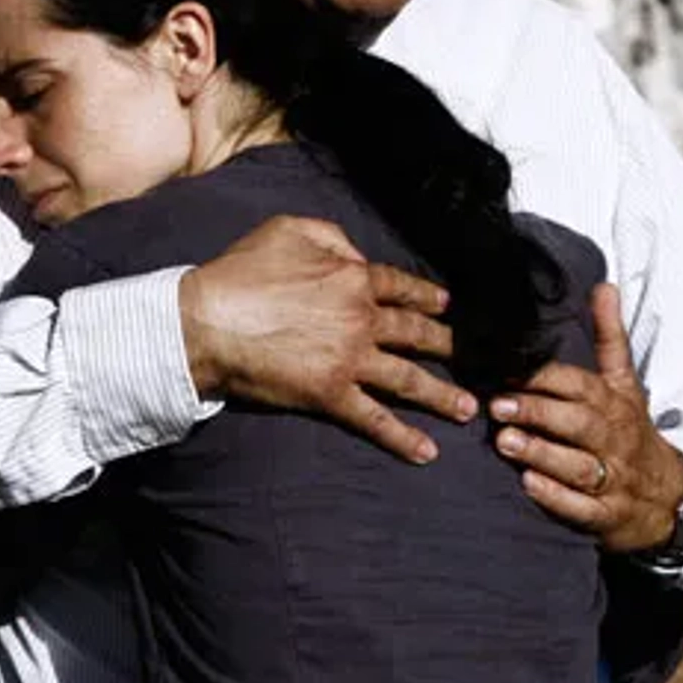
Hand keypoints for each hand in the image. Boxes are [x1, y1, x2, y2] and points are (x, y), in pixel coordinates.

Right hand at [179, 215, 474, 462]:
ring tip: (467, 409)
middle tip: (476, 360)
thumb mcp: (288, 230)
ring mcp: (350, 360)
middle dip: (449, 347)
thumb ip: (331, 237)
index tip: (448, 307)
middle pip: (417, 334)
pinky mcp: (331, 395)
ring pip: (408, 379)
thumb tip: (357, 256)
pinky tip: (426, 452)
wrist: (206, 322)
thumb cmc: (240, 273)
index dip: (429, 297)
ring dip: (442, 396)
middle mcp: (362, 319)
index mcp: (354, 278)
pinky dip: (402, 438)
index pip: (403, 288)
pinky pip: (374, 419)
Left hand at [490, 283, 682, 554]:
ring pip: (578, 465)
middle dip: (537, 412)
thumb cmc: (631, 432)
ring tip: (504, 442)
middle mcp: (613, 439)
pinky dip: (557, 498)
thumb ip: (610, 337)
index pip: (579, 385)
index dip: (543, 378)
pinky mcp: (607, 516)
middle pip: (577, 422)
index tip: (505, 370)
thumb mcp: (625, 385)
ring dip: (541, 454)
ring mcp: (612, 479)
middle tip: (496, 405)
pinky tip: (528, 485)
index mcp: (613, 404)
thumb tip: (604, 285)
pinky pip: (583, 508)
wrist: (669, 497)